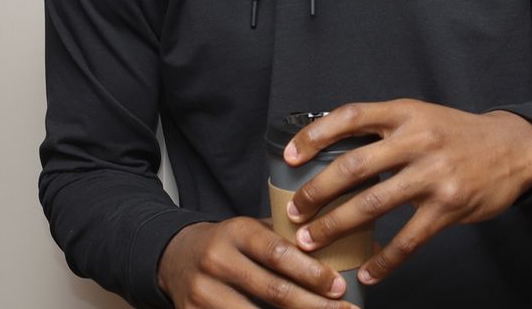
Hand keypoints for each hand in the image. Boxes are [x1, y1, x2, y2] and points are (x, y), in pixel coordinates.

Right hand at [157, 217, 352, 307]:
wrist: (175, 255)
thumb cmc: (231, 244)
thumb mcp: (255, 230)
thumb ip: (292, 239)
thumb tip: (356, 247)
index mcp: (237, 232)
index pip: (279, 253)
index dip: (312, 273)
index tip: (340, 287)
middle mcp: (217, 260)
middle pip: (273, 290)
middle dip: (313, 305)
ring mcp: (202, 291)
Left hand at [282, 100, 531, 286]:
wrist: (514, 149)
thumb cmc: (458, 135)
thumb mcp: (422, 117)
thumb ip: (384, 130)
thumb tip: (330, 152)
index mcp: (406, 113)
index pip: (351, 116)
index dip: (316, 135)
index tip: (290, 157)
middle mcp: (419, 139)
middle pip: (354, 166)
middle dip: (316, 192)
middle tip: (293, 212)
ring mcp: (435, 173)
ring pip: (374, 204)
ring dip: (336, 226)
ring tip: (312, 242)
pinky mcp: (450, 205)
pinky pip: (408, 239)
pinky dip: (384, 259)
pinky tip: (367, 270)